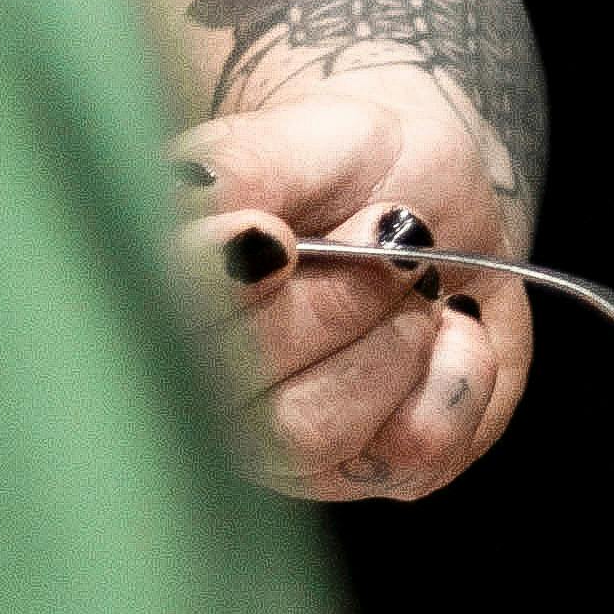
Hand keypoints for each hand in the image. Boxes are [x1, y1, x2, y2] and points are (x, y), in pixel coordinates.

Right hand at [173, 75, 531, 501]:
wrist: (432, 190)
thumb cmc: (344, 166)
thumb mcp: (296, 140)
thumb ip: (240, 172)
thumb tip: (217, 229)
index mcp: (153, 299)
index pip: (153, 320)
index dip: (216, 285)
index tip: (277, 236)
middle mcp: (197, 390)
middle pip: (239, 380)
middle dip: (340, 293)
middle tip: (387, 227)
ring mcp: (274, 448)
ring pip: (313, 430)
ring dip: (396, 337)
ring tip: (416, 278)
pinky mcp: (367, 473)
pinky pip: (412, 449)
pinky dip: (460, 371)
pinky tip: (450, 325)